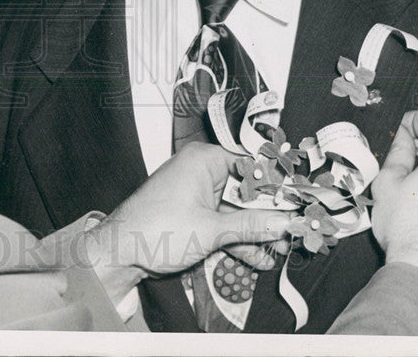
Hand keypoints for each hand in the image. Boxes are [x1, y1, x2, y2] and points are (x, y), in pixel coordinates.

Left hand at [85, 142, 290, 303]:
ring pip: (235, 210)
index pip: (251, 164)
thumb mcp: (212, 229)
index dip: (276, 184)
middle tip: (293, 231)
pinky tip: (258, 258)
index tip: (298, 201)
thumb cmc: (155, 229)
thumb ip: (251, 225)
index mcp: (204, 160)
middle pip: (245, 189)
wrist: (118, 253)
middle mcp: (200, 171)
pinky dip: (237, 239)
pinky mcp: (191, 215)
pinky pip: (222, 222)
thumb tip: (283, 222)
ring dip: (256, 232)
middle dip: (269, 215)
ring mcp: (195, 194)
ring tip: (281, 250)